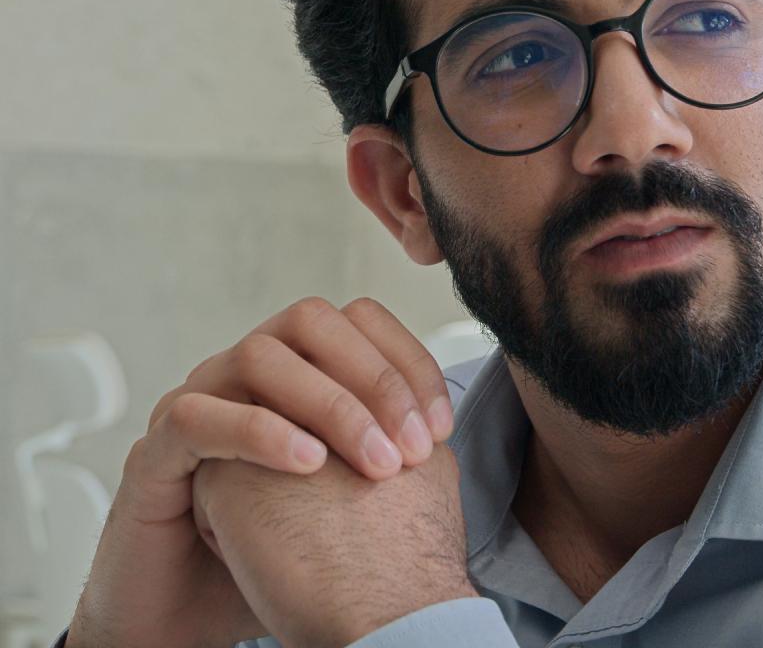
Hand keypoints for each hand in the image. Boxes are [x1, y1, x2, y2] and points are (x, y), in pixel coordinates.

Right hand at [66, 297, 454, 647]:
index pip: (357, 320)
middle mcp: (244, 370)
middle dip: (373, 375)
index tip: (440, 429)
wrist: (195, 609)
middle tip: (411, 448)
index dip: (407, 362)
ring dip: (329, 404)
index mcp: (293, 367)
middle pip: (310, 320)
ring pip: (259, 356)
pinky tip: (308, 466)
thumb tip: (442, 432)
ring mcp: (198, 400)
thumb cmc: (279, 546)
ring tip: (374, 464)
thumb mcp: (346, 491)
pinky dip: (261, 433)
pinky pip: (200, 416)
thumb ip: (383, 447)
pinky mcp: (154, 450)